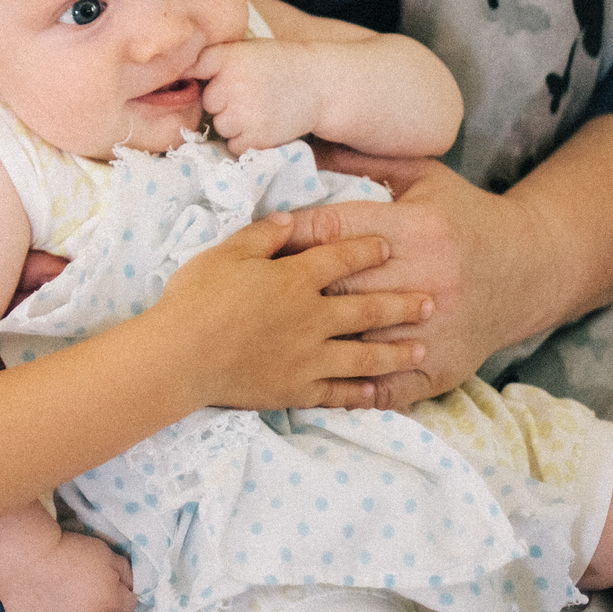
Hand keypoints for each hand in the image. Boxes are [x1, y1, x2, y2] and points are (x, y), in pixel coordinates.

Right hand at [0, 530, 137, 611]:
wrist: (25, 557)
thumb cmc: (68, 550)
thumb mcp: (105, 552)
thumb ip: (124, 573)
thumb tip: (129, 587)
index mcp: (112, 606)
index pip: (129, 605)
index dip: (118, 591)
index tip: (104, 579)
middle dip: (99, 608)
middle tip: (79, 587)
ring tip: (58, 595)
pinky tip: (41, 604)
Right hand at [153, 215, 430, 411]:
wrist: (181, 355)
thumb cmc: (198, 297)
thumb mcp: (226, 252)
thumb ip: (263, 235)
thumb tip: (292, 219)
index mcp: (295, 278)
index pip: (341, 258)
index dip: (367, 249)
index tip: (389, 244)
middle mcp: (313, 317)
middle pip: (367, 308)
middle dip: (402, 302)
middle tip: (431, 301)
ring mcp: (309, 358)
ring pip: (364, 355)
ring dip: (395, 351)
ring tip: (420, 348)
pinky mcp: (296, 389)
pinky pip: (337, 392)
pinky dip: (360, 393)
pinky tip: (379, 392)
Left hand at [194, 38, 324, 153]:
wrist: (319, 84)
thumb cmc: (276, 66)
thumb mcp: (244, 50)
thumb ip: (211, 60)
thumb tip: (174, 79)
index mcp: (227, 56)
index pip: (192, 69)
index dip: (201, 76)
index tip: (212, 77)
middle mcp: (232, 83)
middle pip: (208, 103)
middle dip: (224, 102)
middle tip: (251, 93)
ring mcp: (244, 112)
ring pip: (221, 127)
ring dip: (235, 123)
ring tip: (260, 108)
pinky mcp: (256, 137)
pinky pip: (235, 146)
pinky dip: (247, 140)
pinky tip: (265, 123)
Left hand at [274, 154, 559, 409]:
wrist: (530, 268)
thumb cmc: (462, 216)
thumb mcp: (422, 176)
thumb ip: (364, 162)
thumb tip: (305, 150)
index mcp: (418, 228)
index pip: (338, 232)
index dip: (294, 235)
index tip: (263, 238)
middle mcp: (427, 278)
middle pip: (341, 286)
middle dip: (294, 287)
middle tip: (253, 290)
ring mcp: (437, 328)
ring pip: (359, 340)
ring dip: (314, 340)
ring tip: (270, 337)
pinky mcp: (444, 366)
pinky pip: (390, 384)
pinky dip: (354, 386)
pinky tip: (320, 381)